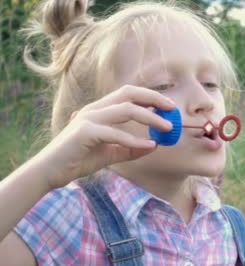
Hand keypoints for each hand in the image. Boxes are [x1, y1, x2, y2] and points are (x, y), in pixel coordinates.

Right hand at [33, 85, 175, 188]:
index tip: (169, 106)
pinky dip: (134, 139)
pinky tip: (149, 146)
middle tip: (173, 109)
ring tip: (167, 128)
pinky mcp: (84, 132)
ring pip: (126, 110)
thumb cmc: (78, 160)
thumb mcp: (110, 154)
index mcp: (100, 110)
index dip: (150, 96)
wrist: (50, 172)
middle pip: (129, 93)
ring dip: (150, 117)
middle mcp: (94, 109)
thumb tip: (153, 146)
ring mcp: (88, 118)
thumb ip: (129, 149)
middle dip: (153, 98)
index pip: (128, 94)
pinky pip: (115, 133)